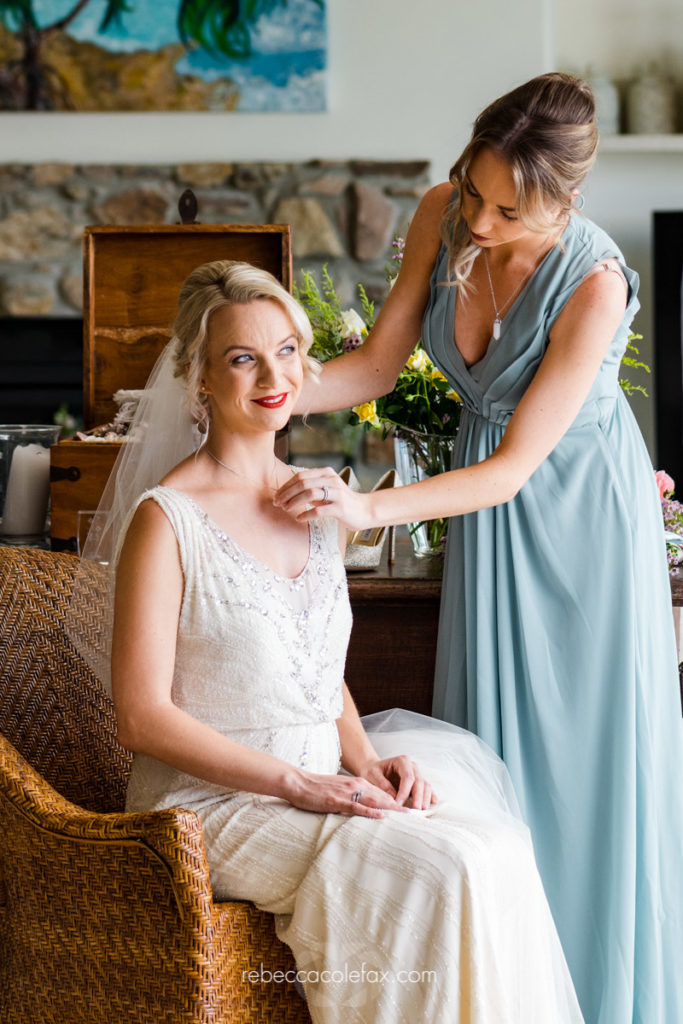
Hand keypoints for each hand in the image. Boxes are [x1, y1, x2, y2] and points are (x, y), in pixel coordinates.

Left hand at [274, 467, 372, 531]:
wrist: (364, 510)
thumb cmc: (342, 501)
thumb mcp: (326, 489)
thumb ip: (311, 488)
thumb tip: (287, 492)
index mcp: (326, 473)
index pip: (301, 476)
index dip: (286, 486)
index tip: (277, 496)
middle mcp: (331, 480)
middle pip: (302, 483)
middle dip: (287, 493)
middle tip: (278, 503)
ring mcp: (336, 494)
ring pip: (309, 494)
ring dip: (294, 502)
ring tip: (286, 509)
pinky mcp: (340, 508)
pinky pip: (318, 510)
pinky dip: (306, 514)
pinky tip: (299, 519)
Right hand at [284, 768, 408, 818]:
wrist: (298, 782)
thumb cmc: (317, 789)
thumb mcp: (340, 791)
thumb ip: (354, 798)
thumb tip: (368, 810)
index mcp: (357, 784)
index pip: (383, 794)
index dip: (398, 803)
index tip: (412, 812)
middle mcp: (356, 786)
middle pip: (383, 797)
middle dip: (401, 807)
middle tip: (417, 816)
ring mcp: (347, 793)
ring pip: (375, 800)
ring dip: (392, 808)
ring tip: (407, 816)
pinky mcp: (337, 800)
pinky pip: (357, 806)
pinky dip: (370, 811)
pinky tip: (381, 815)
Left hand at [360, 755, 436, 810]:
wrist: (375, 770)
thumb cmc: (373, 771)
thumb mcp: (372, 775)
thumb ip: (382, 784)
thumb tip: (394, 796)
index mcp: (402, 761)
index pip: (407, 776)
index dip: (405, 791)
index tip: (398, 803)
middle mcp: (412, 766)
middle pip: (419, 781)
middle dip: (418, 796)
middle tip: (416, 810)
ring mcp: (417, 774)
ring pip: (425, 785)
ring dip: (425, 798)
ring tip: (422, 810)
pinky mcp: (418, 783)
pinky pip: (427, 788)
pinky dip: (431, 795)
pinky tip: (434, 802)